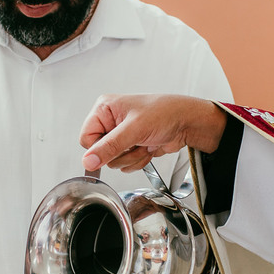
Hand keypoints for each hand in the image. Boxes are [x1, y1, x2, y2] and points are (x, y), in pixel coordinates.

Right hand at [79, 94, 226, 172]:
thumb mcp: (134, 129)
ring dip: (132, 157)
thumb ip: (109, 147)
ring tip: (144, 143)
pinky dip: (138, 161)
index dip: (100, 148)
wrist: (187, 123)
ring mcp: (121, 135)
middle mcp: (110, 121)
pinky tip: (148, 148)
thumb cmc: (165, 113)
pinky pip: (125, 164)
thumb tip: (88, 161)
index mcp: (104, 109)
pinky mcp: (130, 146)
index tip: (116, 147)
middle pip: (100, 152)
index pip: (86, 138)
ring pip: (113, 161)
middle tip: (136, 141)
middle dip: (121, 153)